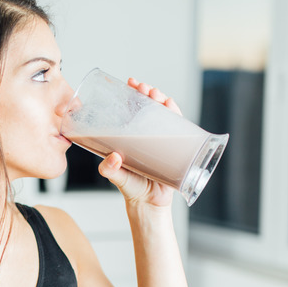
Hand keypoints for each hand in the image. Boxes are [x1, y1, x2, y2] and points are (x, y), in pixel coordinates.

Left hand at [97, 77, 181, 208]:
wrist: (149, 204)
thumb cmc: (131, 188)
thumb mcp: (116, 177)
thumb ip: (109, 169)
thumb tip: (114, 157)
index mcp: (130, 136)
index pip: (131, 108)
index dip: (132, 94)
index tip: (130, 83)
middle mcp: (146, 134)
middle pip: (148, 106)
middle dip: (147, 93)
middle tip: (144, 88)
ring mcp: (161, 139)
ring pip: (163, 113)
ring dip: (161, 99)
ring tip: (156, 94)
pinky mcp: (175, 147)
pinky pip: (178, 127)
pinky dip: (176, 114)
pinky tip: (171, 105)